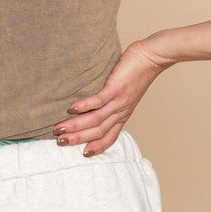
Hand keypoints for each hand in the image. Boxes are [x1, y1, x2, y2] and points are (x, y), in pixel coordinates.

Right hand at [52, 40, 170, 156]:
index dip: (97, 147)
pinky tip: (71, 109)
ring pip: (95, 119)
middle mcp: (120, 112)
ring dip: (76, 126)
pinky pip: (98, 101)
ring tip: (59, 129)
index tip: (83, 154)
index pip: (109, 137)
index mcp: (122, 114)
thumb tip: (92, 103)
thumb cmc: (136, 72)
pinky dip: (84, 106)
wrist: (151, 58)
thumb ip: (110, 100)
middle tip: (60, 142)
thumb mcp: (124, 93)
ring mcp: (118, 101)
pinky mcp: (116, 88)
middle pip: (98, 131)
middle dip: (78, 139)